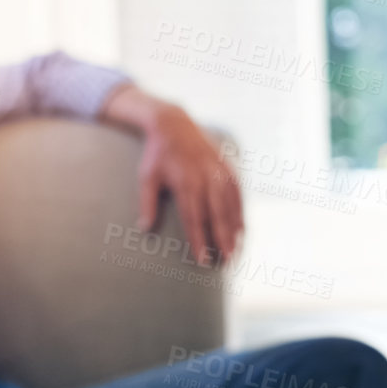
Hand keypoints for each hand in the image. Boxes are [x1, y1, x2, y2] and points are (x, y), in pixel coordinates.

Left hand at [136, 104, 242, 267]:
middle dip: (222, 240)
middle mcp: (206, 177)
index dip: (199, 240)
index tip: (202, 260)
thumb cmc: (157, 155)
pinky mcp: (228, 168)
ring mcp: (220, 172)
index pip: (194, 218)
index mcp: (186, 182)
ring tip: (236, 252)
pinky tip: (241, 230)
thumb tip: (144, 229)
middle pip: (217, 215)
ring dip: (235, 230)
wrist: (174, 124)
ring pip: (231, 206)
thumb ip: (146, 203)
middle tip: (227, 263)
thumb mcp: (146, 177)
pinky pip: (238, 194)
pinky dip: (240, 213)